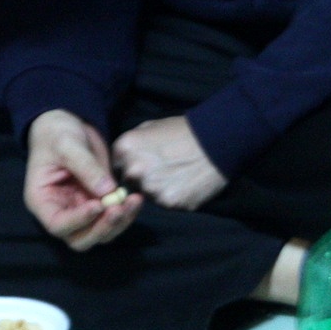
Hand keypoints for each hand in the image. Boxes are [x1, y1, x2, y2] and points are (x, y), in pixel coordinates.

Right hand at [24, 111, 141, 250]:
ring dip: (118, 223)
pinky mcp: (98, 205)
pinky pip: (112, 219)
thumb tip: (108, 192)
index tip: (98, 205)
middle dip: (101, 228)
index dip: (78, 220)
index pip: (58, 224)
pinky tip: (136, 199)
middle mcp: (61, 212)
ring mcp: (80, 211)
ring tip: (133, 201)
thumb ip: (86, 167)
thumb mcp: (68, 145)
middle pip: (80, 239)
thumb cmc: (57, 134)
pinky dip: (126, 214)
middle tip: (118, 209)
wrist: (68, 124)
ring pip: (100, 234)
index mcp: (42, 201)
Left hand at [112, 116, 227, 210]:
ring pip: (147, 195)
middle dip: (141, 179)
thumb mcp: (152, 126)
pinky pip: (165, 203)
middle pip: (129, 183)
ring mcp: (150, 188)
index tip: (144, 162)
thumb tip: (124, 158)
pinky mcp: (168, 202)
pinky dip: (174, 196)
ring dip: (158, 189)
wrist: (215, 140)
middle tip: (162, 169)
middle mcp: (133, 170)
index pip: (115, 167)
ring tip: (176, 174)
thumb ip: (133, 143)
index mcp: (125, 148)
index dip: (129, 166)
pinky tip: (185, 183)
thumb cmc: (183, 131)